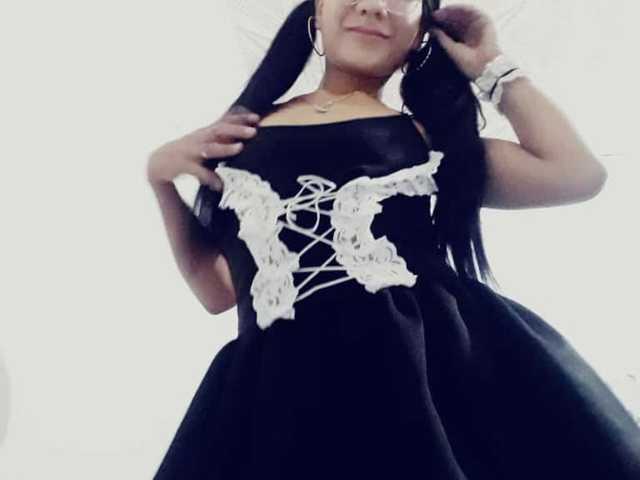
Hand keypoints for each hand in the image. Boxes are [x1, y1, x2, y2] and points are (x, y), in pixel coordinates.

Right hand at [146, 106, 260, 190]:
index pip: (224, 122)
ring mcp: (190, 151)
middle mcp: (198, 139)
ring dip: (224, 147)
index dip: (240, 119)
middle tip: (253, 131)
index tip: (257, 118)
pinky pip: (196, 171)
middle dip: (236, 129)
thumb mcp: (204, 142)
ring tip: (240, 148)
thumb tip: (242, 136)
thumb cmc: (187, 153)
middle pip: (218, 130)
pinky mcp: (182, 165)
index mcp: (205, 133)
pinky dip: (208, 177)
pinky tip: (220, 185)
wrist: (158, 163)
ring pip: (208, 147)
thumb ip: (221, 139)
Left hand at [429, 4, 502, 79]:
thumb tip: (431, 29)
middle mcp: (469, 33)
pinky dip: (462, 9)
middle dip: (444, 17)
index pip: (450, 29)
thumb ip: (442, 39)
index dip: (440, 24)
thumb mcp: (451, 50)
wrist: (484, 66)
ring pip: (462, 15)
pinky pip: (472, 11)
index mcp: (462, 41)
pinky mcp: (484, 22)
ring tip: (440, 12)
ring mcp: (476, 27)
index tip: (430, 22)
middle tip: (433, 16)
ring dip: (451, 12)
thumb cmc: (470, 64)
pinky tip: (452, 9)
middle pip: (455, 20)